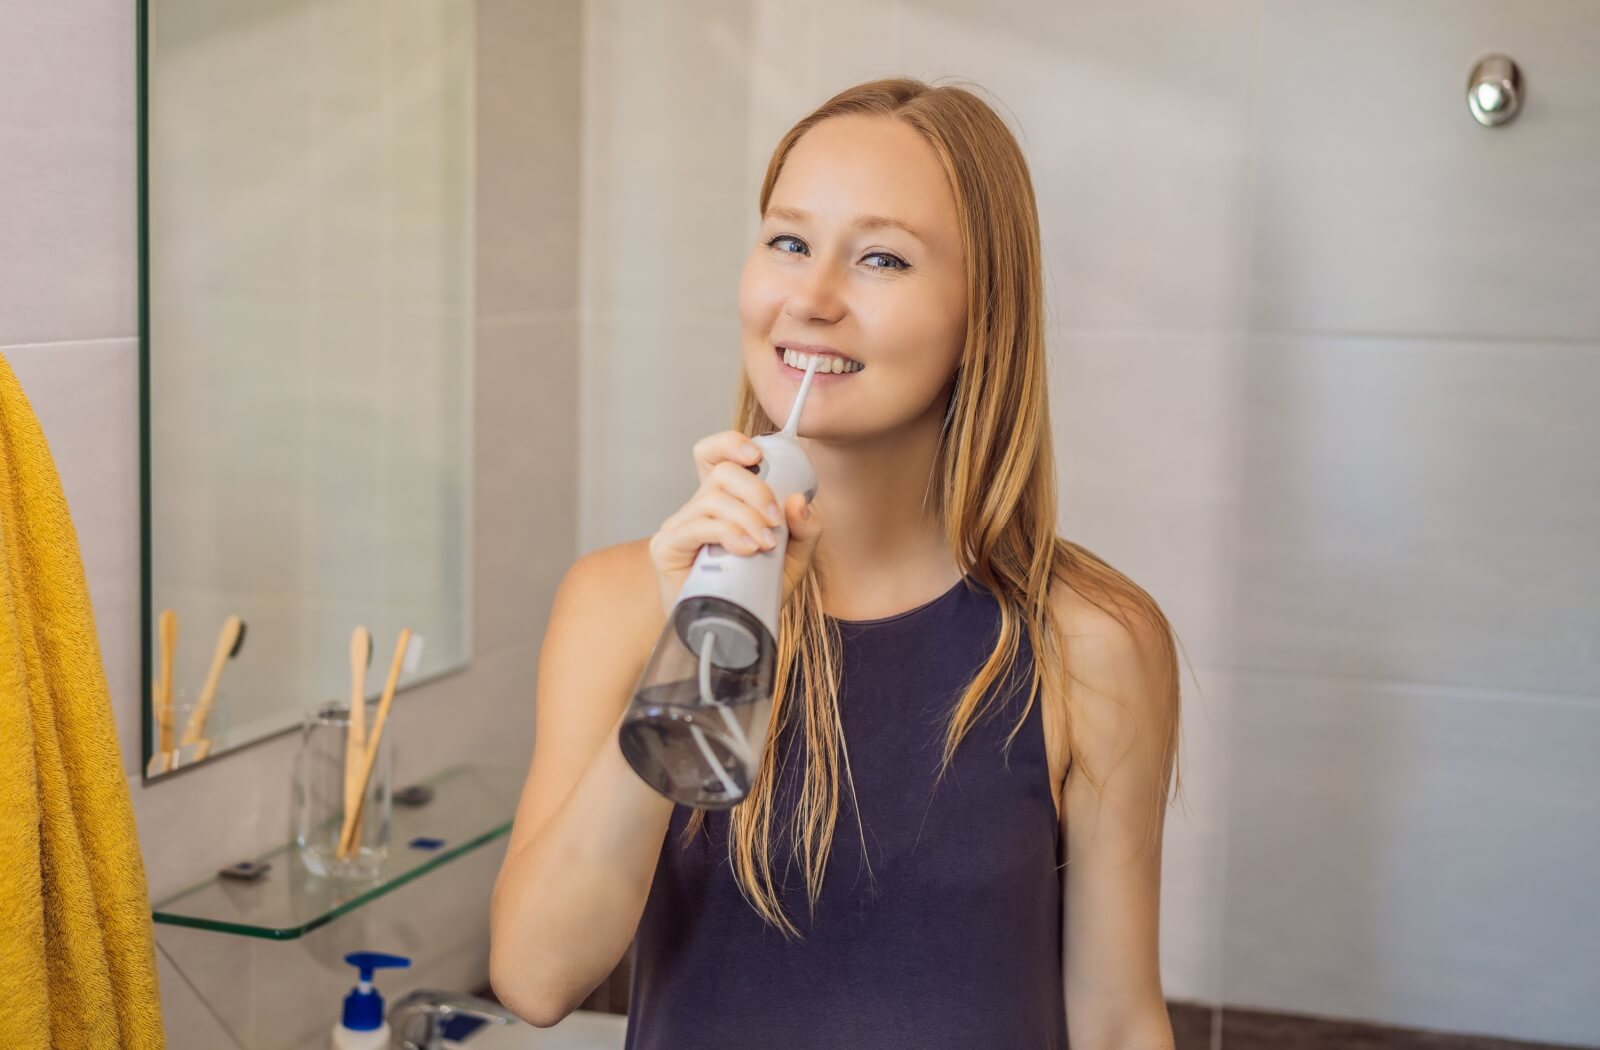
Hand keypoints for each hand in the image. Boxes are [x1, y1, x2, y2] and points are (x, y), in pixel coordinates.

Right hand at [648, 430, 822, 615]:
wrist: (725, 636)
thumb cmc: (753, 593)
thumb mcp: (792, 561)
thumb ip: (804, 531)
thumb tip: (798, 501)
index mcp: (724, 502)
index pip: (715, 455)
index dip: (730, 444)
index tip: (757, 456)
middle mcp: (698, 508)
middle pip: (721, 472)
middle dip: (755, 490)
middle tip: (774, 521)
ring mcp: (679, 526)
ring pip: (712, 497)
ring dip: (746, 517)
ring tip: (764, 545)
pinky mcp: (666, 548)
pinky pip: (697, 526)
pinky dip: (726, 532)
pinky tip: (745, 550)